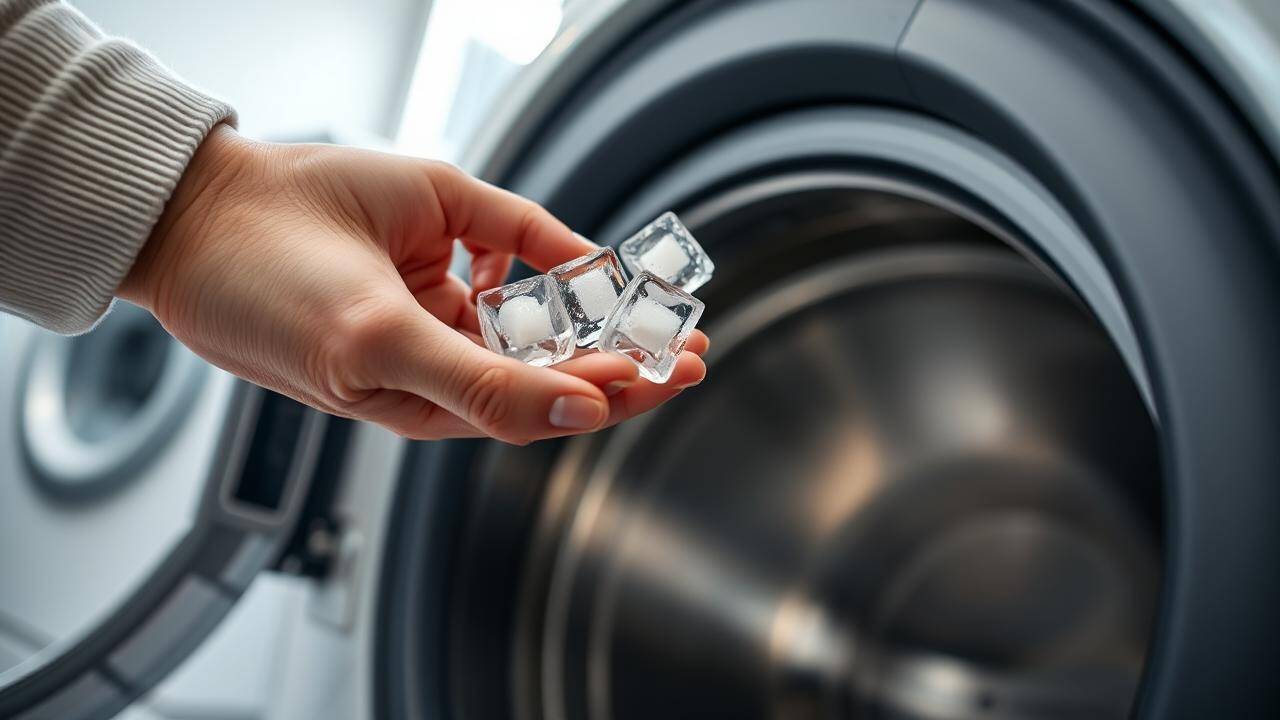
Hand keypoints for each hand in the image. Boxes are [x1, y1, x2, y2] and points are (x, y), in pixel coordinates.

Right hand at [118, 125, 706, 444]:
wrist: (201, 215)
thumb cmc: (269, 294)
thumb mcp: (380, 345)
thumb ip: (483, 383)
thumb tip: (582, 411)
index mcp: (431, 400)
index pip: (542, 407)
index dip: (613, 395)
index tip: (672, 373)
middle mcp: (444, 357)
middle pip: (553, 366)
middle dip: (626, 358)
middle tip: (691, 347)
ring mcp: (443, 300)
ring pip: (540, 312)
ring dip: (599, 310)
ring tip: (659, 306)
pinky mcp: (438, 244)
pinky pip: (512, 247)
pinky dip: (552, 254)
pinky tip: (589, 263)